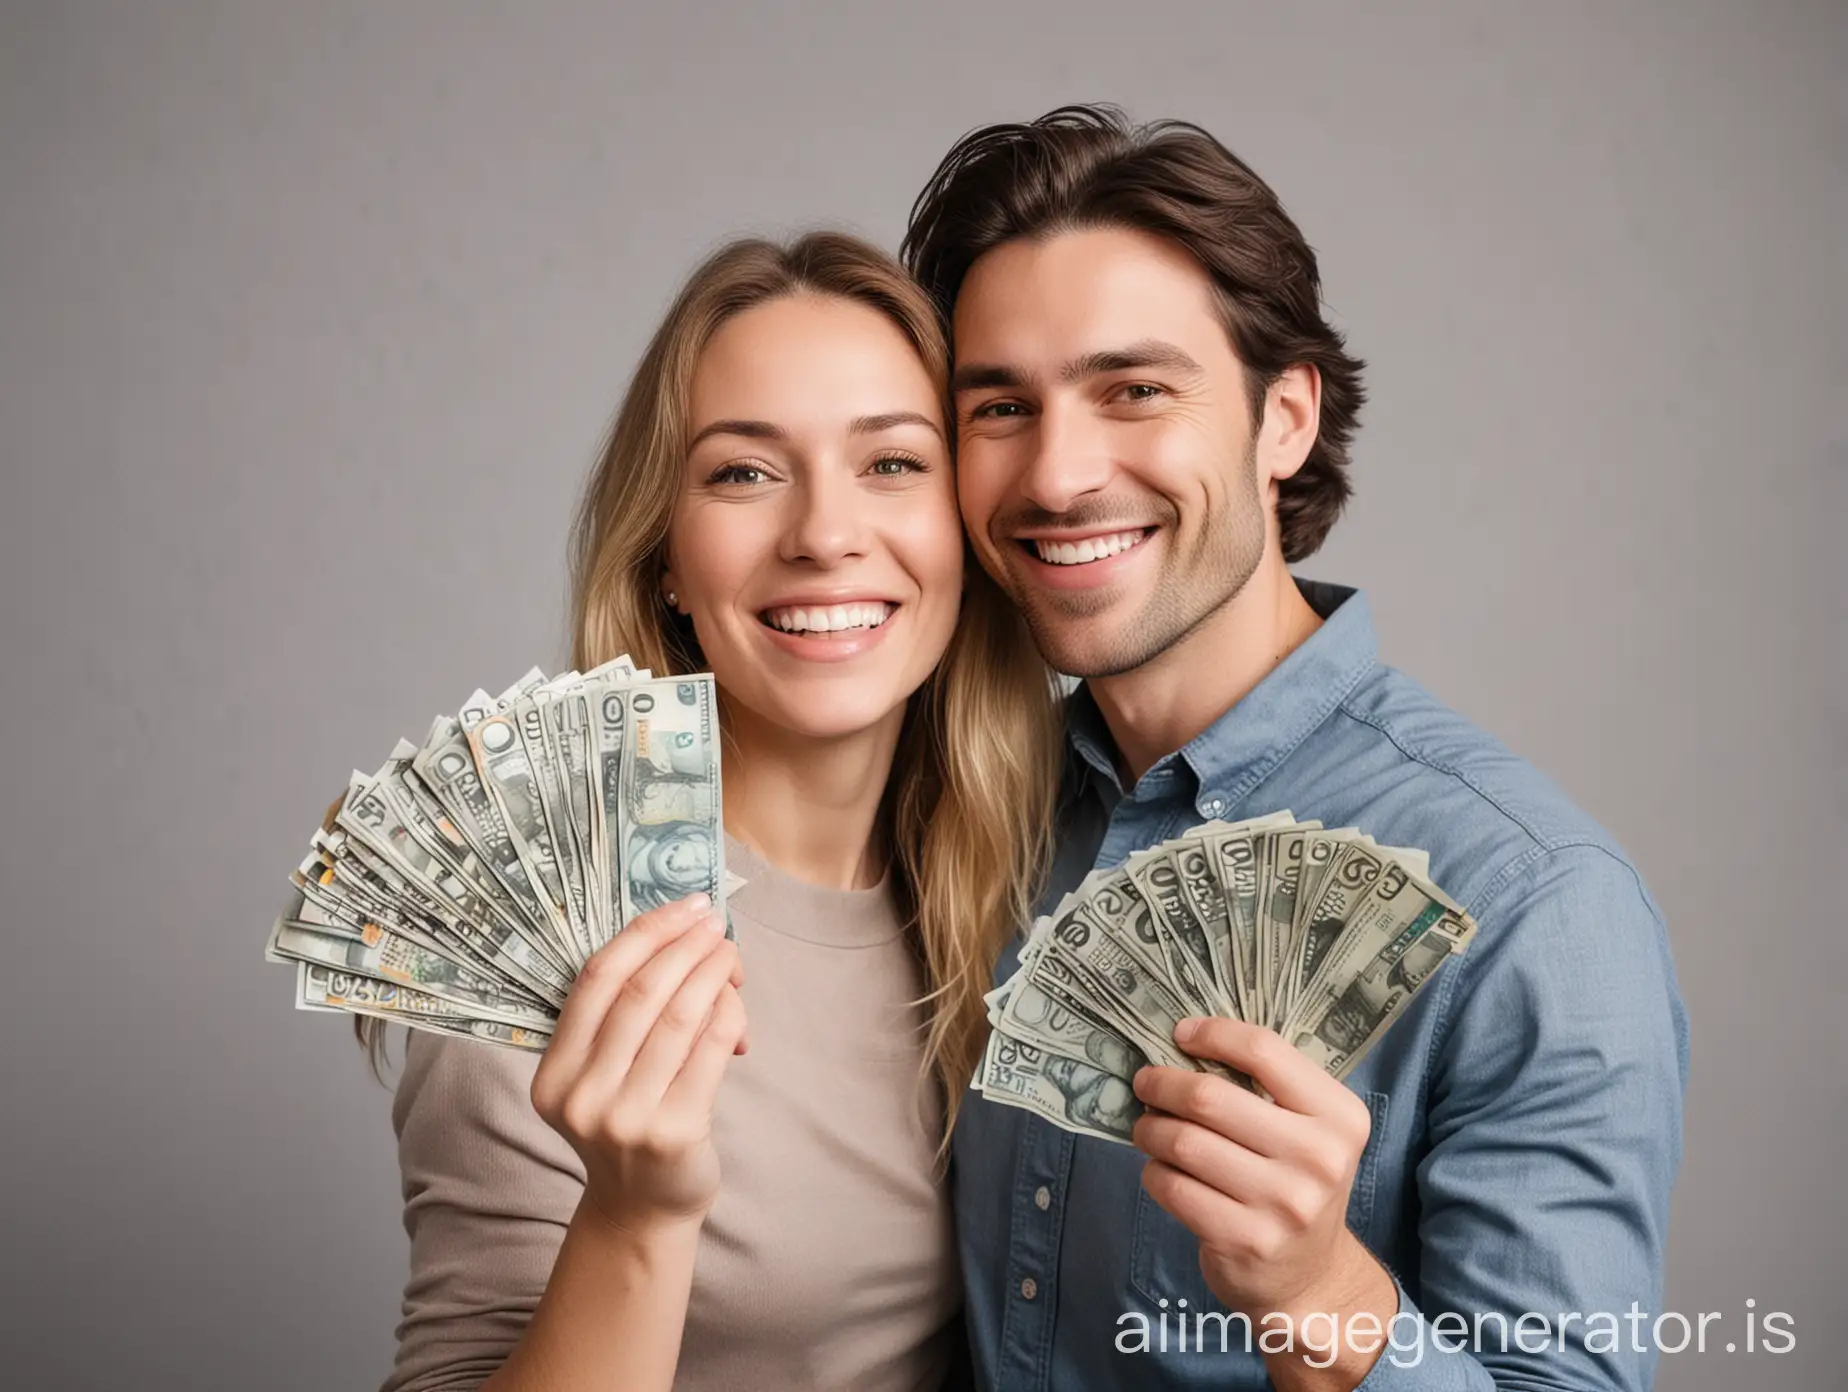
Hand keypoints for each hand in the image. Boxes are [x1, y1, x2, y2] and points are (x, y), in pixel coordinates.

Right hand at [529, 893, 747, 1239]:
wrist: (642, 1210)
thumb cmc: (628, 1125)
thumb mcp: (599, 1077)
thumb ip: (620, 1020)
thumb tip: (682, 936)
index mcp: (552, 1074)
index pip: (595, 980)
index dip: (644, 934)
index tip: (684, 906)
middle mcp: (581, 1095)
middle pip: (640, 993)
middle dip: (684, 946)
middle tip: (714, 923)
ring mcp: (625, 1117)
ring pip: (678, 1017)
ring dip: (711, 972)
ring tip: (729, 953)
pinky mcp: (673, 1132)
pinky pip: (709, 1049)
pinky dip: (727, 1013)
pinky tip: (735, 999)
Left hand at [1131, 1018, 1382, 1324]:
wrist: (1310, 1275)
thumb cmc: (1296, 1181)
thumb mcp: (1308, 1129)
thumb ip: (1266, 1087)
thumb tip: (1184, 1044)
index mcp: (1340, 1117)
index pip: (1265, 1051)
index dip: (1213, 1035)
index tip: (1181, 1034)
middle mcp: (1320, 1159)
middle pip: (1210, 1098)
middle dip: (1163, 1084)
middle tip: (1146, 1083)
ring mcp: (1284, 1204)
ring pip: (1185, 1143)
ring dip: (1151, 1129)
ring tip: (1147, 1127)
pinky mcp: (1246, 1240)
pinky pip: (1175, 1187)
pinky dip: (1155, 1171)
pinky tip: (1160, 1169)